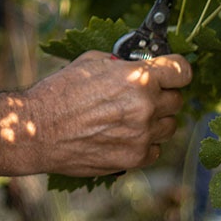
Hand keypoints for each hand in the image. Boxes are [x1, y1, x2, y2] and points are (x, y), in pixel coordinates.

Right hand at [23, 51, 191, 176]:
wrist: (38, 130)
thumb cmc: (60, 91)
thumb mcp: (91, 61)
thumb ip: (122, 64)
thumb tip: (138, 64)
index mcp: (138, 78)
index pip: (182, 71)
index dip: (177, 70)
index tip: (173, 73)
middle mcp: (146, 106)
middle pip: (177, 100)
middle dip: (162, 95)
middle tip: (142, 96)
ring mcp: (142, 135)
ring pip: (169, 126)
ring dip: (155, 120)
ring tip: (130, 117)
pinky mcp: (134, 158)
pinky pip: (155, 149)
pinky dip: (145, 142)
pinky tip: (124, 135)